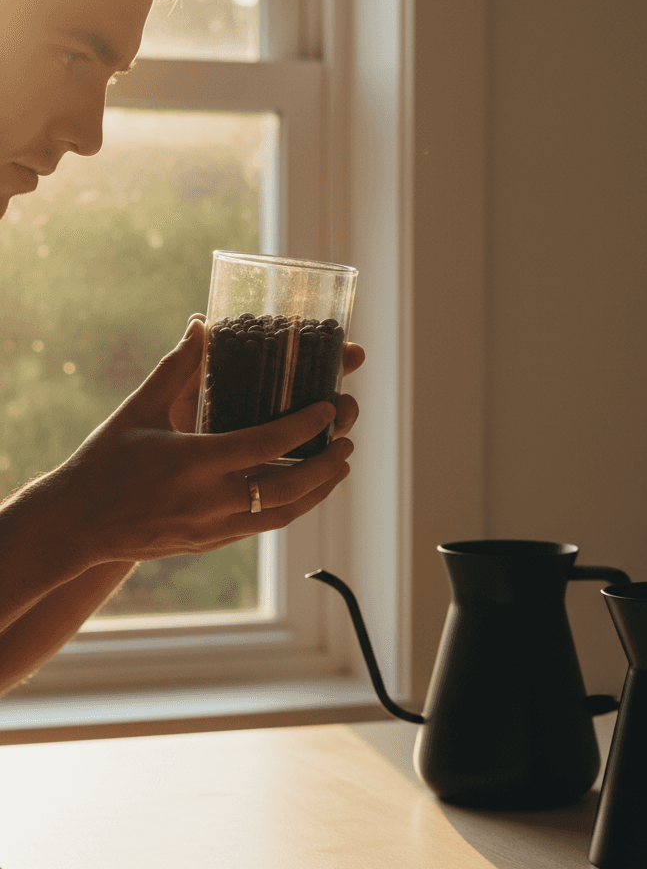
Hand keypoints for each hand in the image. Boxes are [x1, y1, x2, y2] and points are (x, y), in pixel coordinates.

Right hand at [46, 318, 364, 568]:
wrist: (75, 524)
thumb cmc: (104, 462)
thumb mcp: (138, 410)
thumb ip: (175, 368)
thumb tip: (200, 325)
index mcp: (194, 462)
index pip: (267, 444)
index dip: (305, 425)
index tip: (330, 407)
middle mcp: (208, 500)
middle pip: (288, 485)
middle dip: (327, 462)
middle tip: (348, 438)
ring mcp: (211, 528)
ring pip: (282, 514)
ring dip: (318, 491)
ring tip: (340, 466)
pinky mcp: (208, 544)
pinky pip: (262, 527)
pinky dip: (290, 508)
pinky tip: (303, 491)